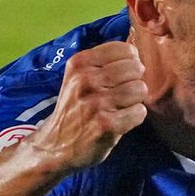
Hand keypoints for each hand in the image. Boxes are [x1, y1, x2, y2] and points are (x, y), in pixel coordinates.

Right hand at [25, 41, 148, 170]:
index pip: (126, 50)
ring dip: (135, 101)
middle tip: (121, 95)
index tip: (120, 77)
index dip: (130, 63)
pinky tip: (121, 122)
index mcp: (80, 63)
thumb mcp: (78, 77)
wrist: (54, 146)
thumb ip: (102, 63)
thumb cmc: (75, 108)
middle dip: (134, 82)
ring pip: (140, 89)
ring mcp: (96, 102)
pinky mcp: (106, 124)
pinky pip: (139, 112)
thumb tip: (136, 53)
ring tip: (120, 108)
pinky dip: (135, 118)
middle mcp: (86, 79)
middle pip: (136, 69)